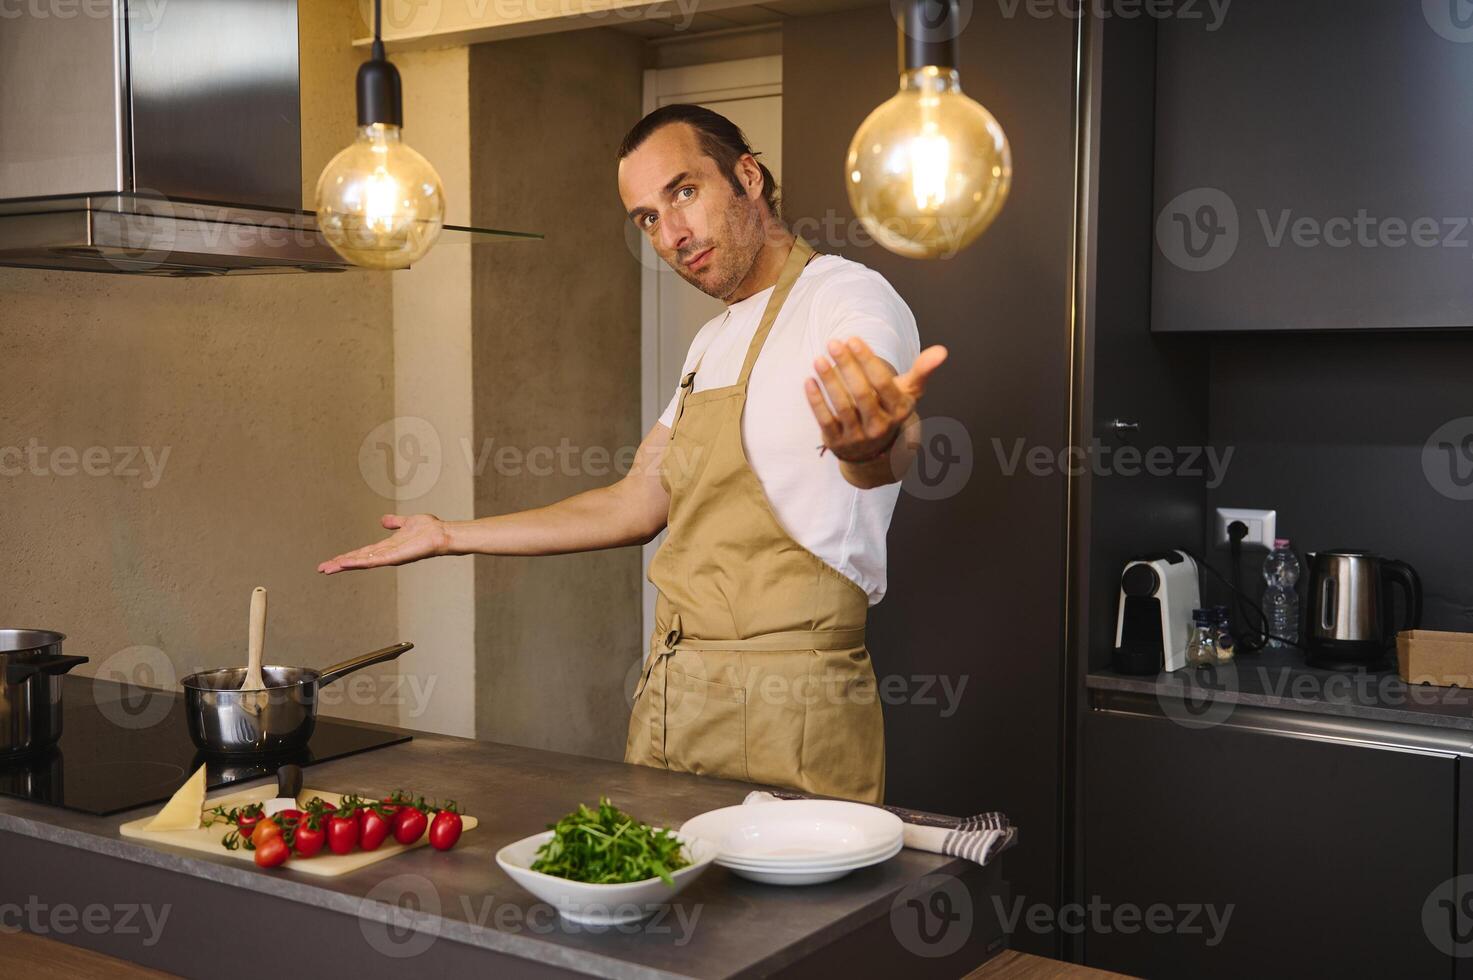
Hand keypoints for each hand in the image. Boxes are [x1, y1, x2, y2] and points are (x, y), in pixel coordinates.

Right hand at [317, 514, 452, 574]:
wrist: (442, 533)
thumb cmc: (429, 529)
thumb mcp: (406, 522)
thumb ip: (394, 523)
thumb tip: (384, 520)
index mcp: (386, 547)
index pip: (362, 553)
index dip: (347, 556)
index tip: (333, 560)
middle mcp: (386, 554)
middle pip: (358, 560)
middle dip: (340, 564)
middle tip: (322, 569)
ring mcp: (389, 557)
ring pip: (362, 562)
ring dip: (345, 564)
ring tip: (328, 568)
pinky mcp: (395, 557)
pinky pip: (373, 561)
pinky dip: (359, 562)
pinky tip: (346, 562)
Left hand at [805, 338, 947, 463]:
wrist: (873, 450)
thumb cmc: (889, 409)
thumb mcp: (908, 393)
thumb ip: (923, 370)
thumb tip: (942, 350)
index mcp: (899, 410)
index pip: (884, 383)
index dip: (868, 361)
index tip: (853, 340)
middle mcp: (880, 426)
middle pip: (862, 393)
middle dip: (847, 366)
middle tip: (833, 343)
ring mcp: (858, 436)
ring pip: (843, 407)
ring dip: (830, 382)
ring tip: (819, 359)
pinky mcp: (838, 443)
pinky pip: (825, 421)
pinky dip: (816, 401)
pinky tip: (809, 381)